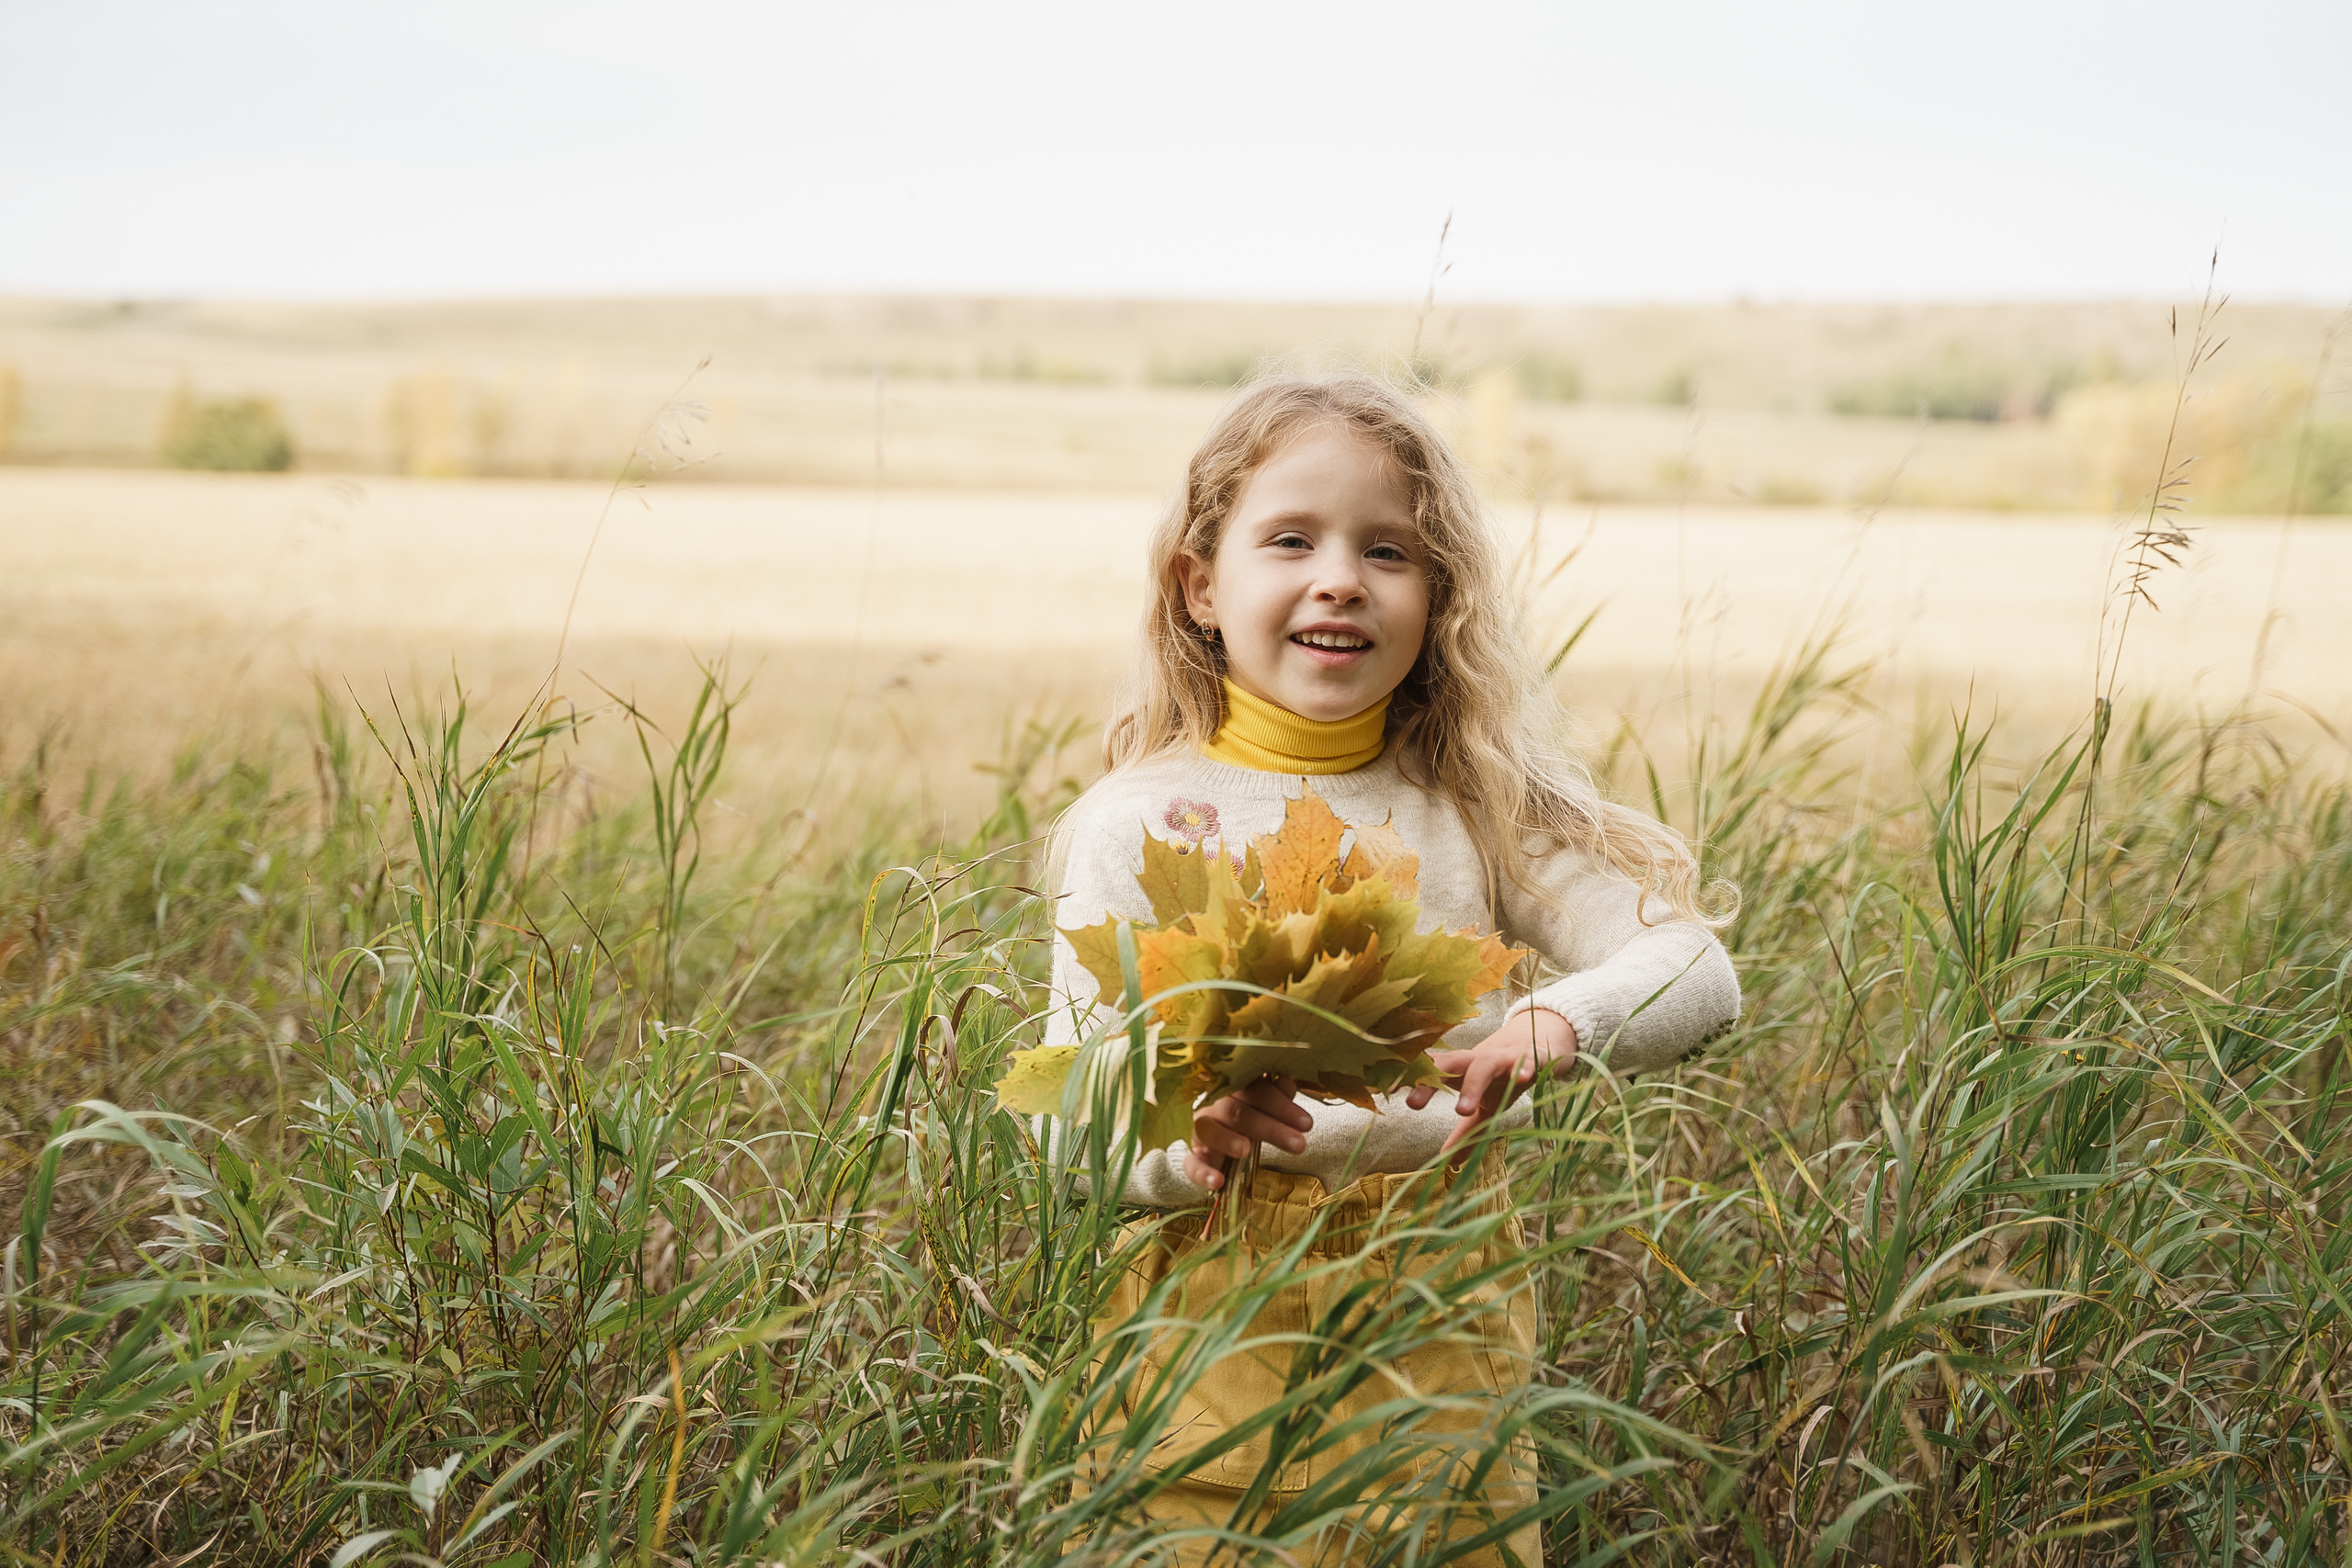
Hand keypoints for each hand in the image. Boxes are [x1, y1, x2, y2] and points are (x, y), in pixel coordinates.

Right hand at [1185, 1076, 1312, 1189]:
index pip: (1256, 1091)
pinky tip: (1218, 1182)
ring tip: (1246, 1150)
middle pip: (1238, 1112)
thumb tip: (1288, 1083)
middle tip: (1298, 1144)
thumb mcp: (1263, 1110)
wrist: (1214, 1144)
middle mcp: (1214, 1106)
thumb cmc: (1246, 1121)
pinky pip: (1191, 1163)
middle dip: (1270, 1128)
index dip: (1281, 1105)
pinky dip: (1203, 1173)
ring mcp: (1198, 1130)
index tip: (1307, 1124)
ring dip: (1227, 1140)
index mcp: (1234, 1090)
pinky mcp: (1191, 1157)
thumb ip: (1275, 1098)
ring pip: (1209, 1131)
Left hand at [1406, 1008, 1578, 1156]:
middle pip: (1448, 1065)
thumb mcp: (1484, 1108)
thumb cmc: (1503, 1077)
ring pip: (1483, 1065)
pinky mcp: (1531, 1057)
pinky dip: (1525, 1067)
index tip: (1387, 1094)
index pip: (1430, 1075)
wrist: (1539, 1047)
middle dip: (1429, 1081)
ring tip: (1462, 1110)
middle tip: (1412, 1104)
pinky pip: (1527, 1061)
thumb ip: (1466, 1133)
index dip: (1409, 1082)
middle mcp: (1476, 1061)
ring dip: (1472, 1085)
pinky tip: (1524, 1076)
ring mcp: (1503, 1058)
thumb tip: (1447, 1161)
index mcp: (1460, 1071)